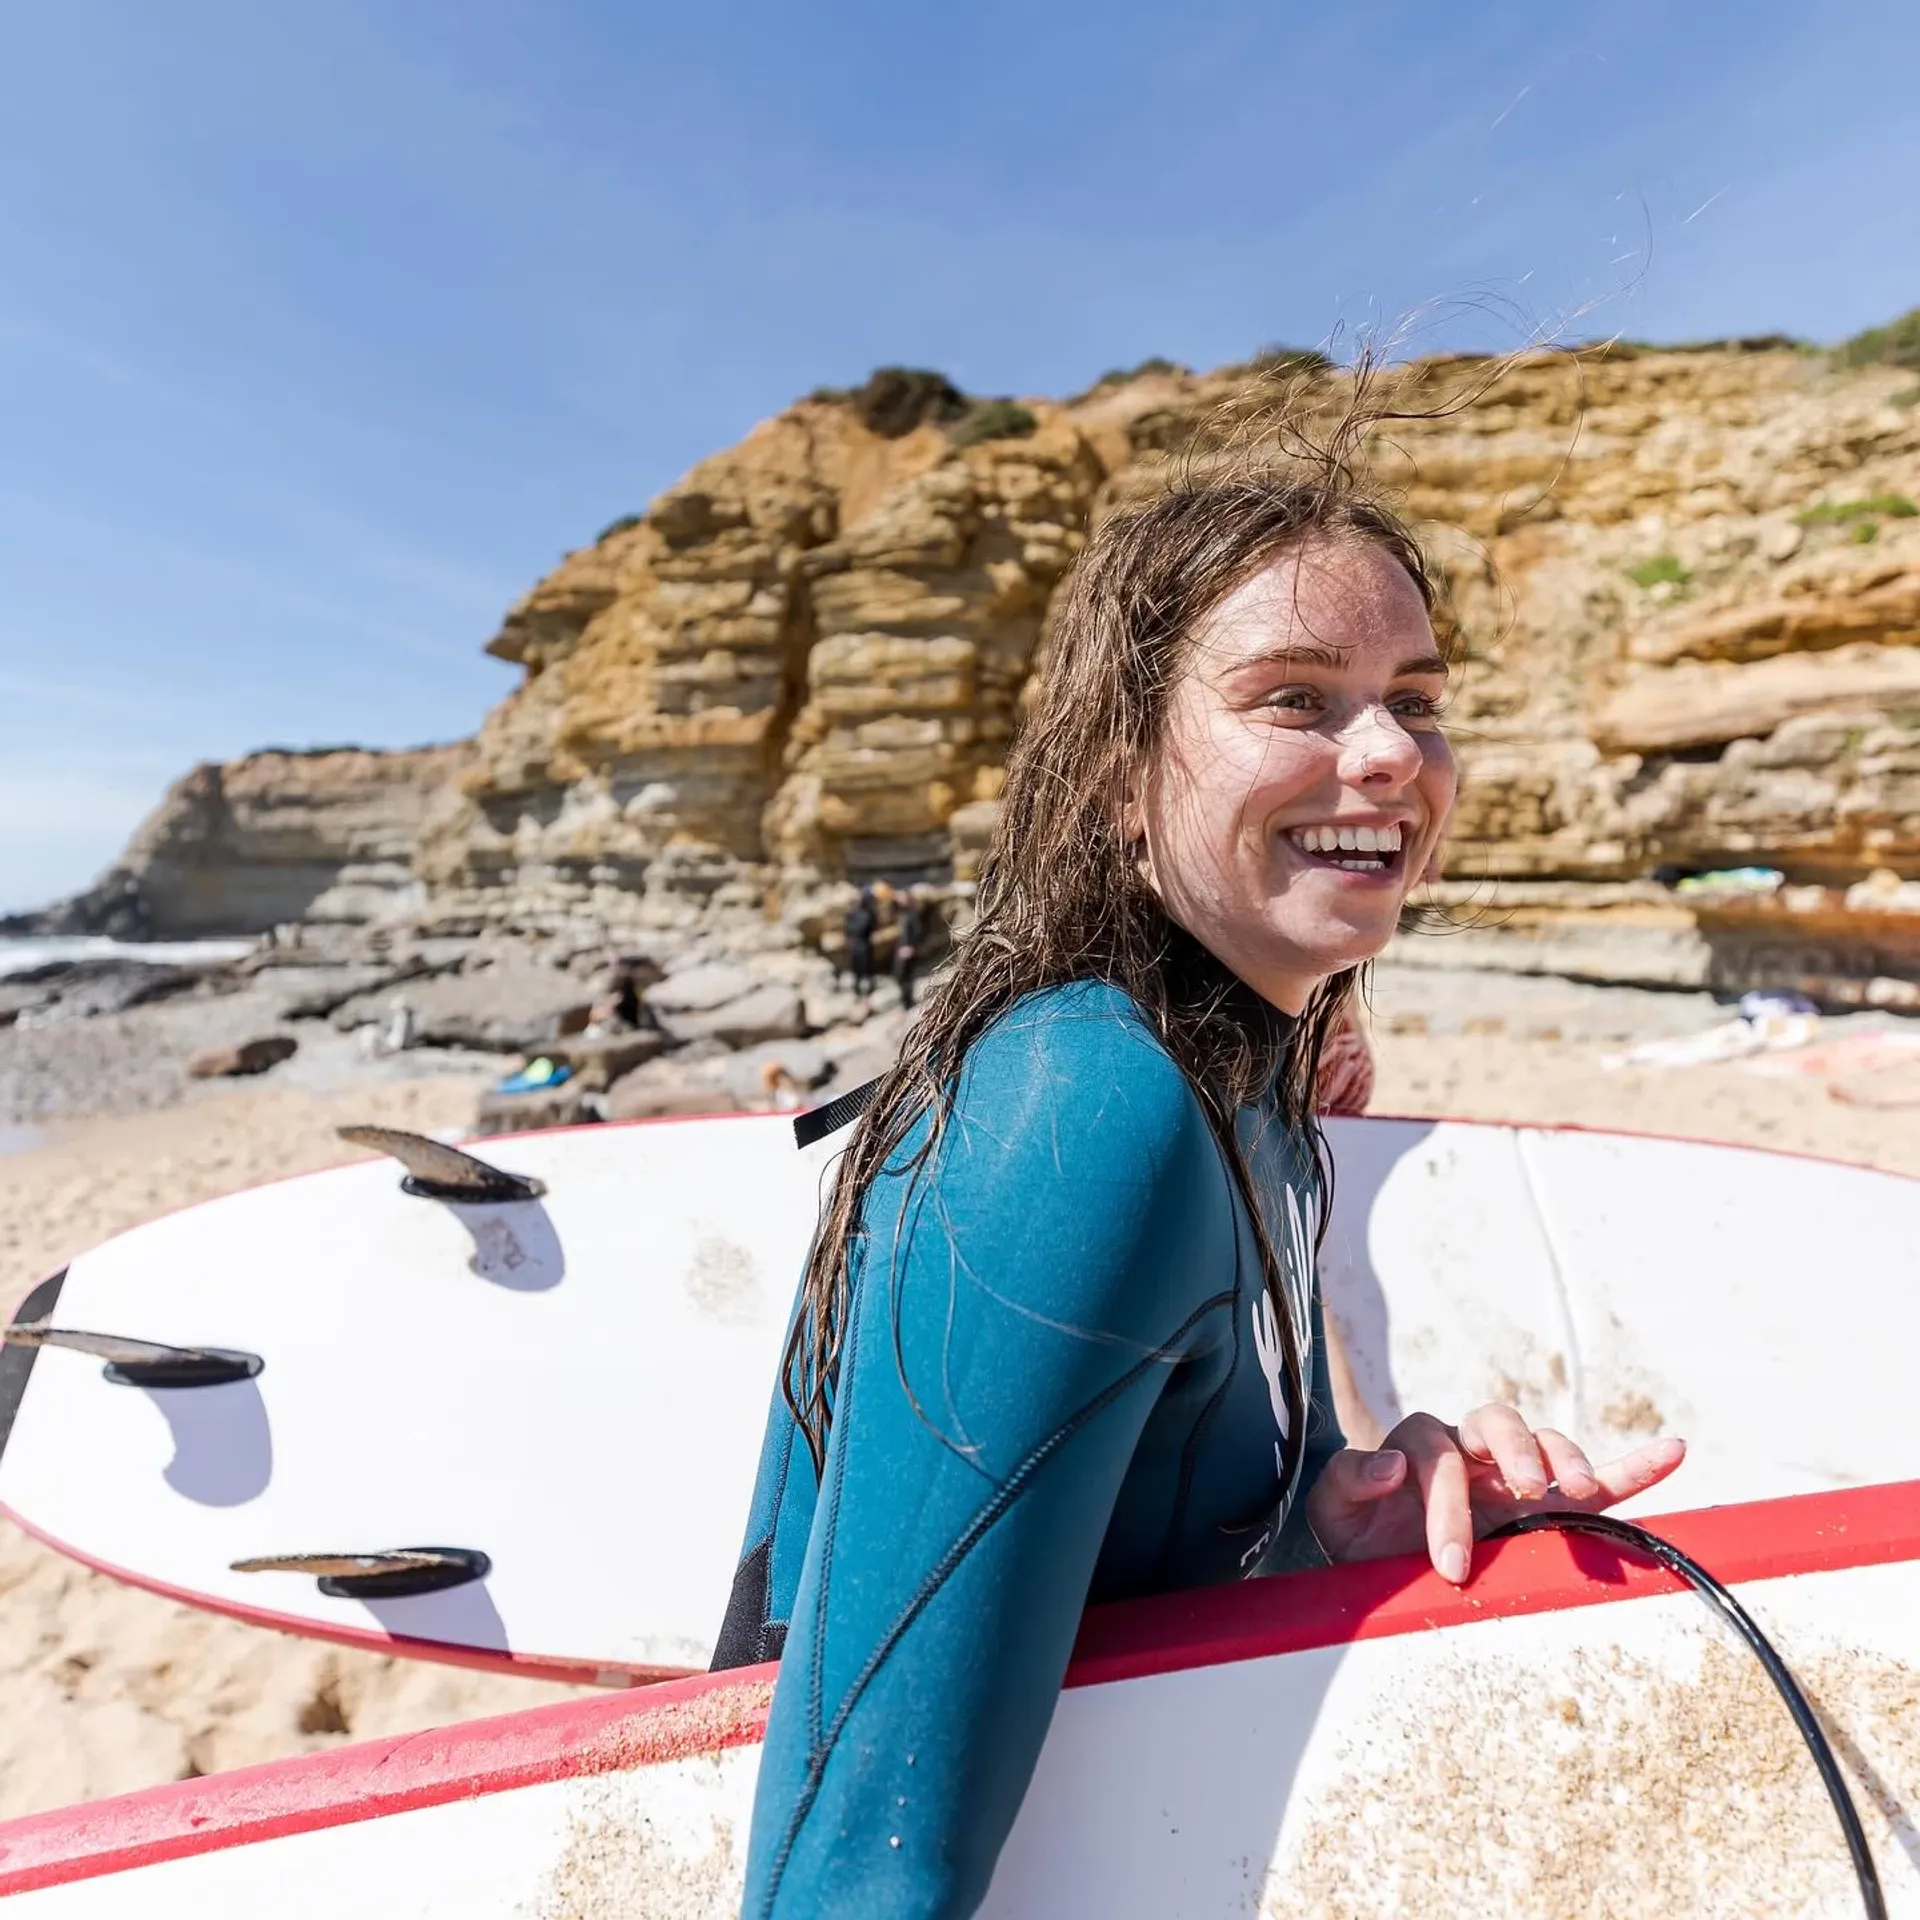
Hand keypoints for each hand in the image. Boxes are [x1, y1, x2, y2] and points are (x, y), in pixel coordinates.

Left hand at [1303, 1403, 1685, 1584]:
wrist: (1382, 1568)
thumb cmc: (1359, 1538)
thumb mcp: (1334, 1513)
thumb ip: (1346, 1480)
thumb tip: (1392, 1463)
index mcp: (1421, 1447)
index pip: (1436, 1454)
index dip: (1444, 1505)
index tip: (1450, 1565)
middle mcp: (1471, 1450)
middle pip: (1498, 1423)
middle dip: (1514, 1453)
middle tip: (1524, 1491)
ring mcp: (1514, 1475)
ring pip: (1547, 1443)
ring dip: (1567, 1458)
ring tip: (1579, 1489)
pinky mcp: (1549, 1504)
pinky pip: (1602, 1478)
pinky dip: (1637, 1465)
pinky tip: (1674, 1450)